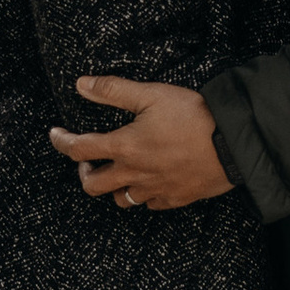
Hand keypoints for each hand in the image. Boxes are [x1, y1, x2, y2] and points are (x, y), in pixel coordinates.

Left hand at [47, 76, 233, 208]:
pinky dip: (144, 195)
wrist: (234, 143)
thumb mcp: (151, 94)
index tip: (55, 135)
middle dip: (84, 172)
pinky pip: (150, 204)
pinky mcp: (175, 199)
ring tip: (119, 172)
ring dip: (113, 187)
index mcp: (125, 147)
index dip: (62, 141)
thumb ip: (113, 90)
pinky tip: (150, 181)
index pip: (79, 149)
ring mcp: (155, 190)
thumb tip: (81, 84)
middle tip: (88, 161)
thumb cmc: (194, 116)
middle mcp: (134, 173)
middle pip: (93, 185)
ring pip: (120, 200)